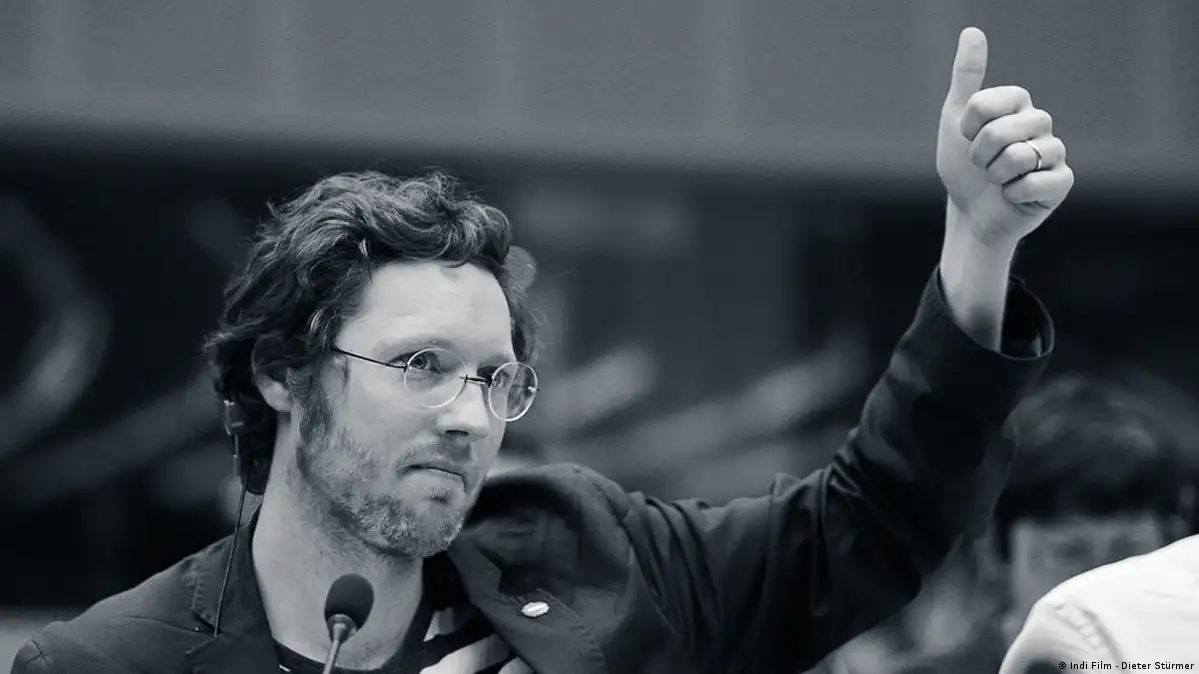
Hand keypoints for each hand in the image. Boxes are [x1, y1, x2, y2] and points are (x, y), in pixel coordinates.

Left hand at [937, 27, 1073, 250]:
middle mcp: (1041, 123)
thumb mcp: (956, 120)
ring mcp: (1054, 152)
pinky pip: (1037, 182)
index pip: (990, 102)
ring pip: (1020, 156)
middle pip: (1002, 130)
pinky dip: (1014, 194)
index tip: (967, 137)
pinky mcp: (1061, 182)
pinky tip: (1014, 195)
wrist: (970, 213)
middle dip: (980, 154)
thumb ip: (966, 77)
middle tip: (982, 165)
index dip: (970, 125)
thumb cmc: (964, 167)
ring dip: (996, 175)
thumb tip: (972, 31)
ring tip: (998, 180)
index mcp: (1018, 104)